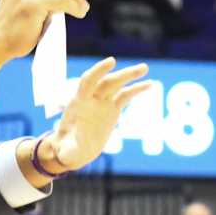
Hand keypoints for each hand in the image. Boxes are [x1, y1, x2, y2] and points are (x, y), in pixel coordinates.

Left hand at [39, 58, 154, 172]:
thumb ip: (70, 151)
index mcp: (78, 104)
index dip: (99, 70)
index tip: (112, 61)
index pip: (88, 81)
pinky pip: (125, 96)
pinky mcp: (112, 109)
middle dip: (122, 74)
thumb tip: (74, 150)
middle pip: (107, 82)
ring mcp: (102, 103)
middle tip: (142, 68)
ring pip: (117, 85)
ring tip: (145, 68)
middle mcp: (90, 99)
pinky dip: (136, 90)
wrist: (72, 149)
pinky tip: (149, 84)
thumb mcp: (66, 152)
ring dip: (130, 75)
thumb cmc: (66, 150)